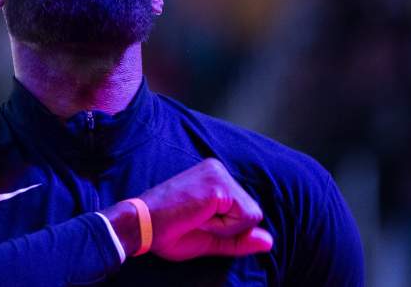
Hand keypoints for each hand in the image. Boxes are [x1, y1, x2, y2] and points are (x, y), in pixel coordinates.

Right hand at [103, 158, 272, 260]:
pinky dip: (224, 227)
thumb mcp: (210, 239)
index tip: (196, 222)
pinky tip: (199, 218)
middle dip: (228, 228)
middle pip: (251, 212)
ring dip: (225, 228)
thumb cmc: (168, 232)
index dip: (226, 229)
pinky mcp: (218, 185)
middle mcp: (218, 169)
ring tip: (196, 219)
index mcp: (214, 178)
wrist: (140, 227)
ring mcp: (218, 174)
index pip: (244, 211)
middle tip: (195, 222)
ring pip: (250, 215)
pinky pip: (244, 217)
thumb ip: (239, 239)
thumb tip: (269, 241)